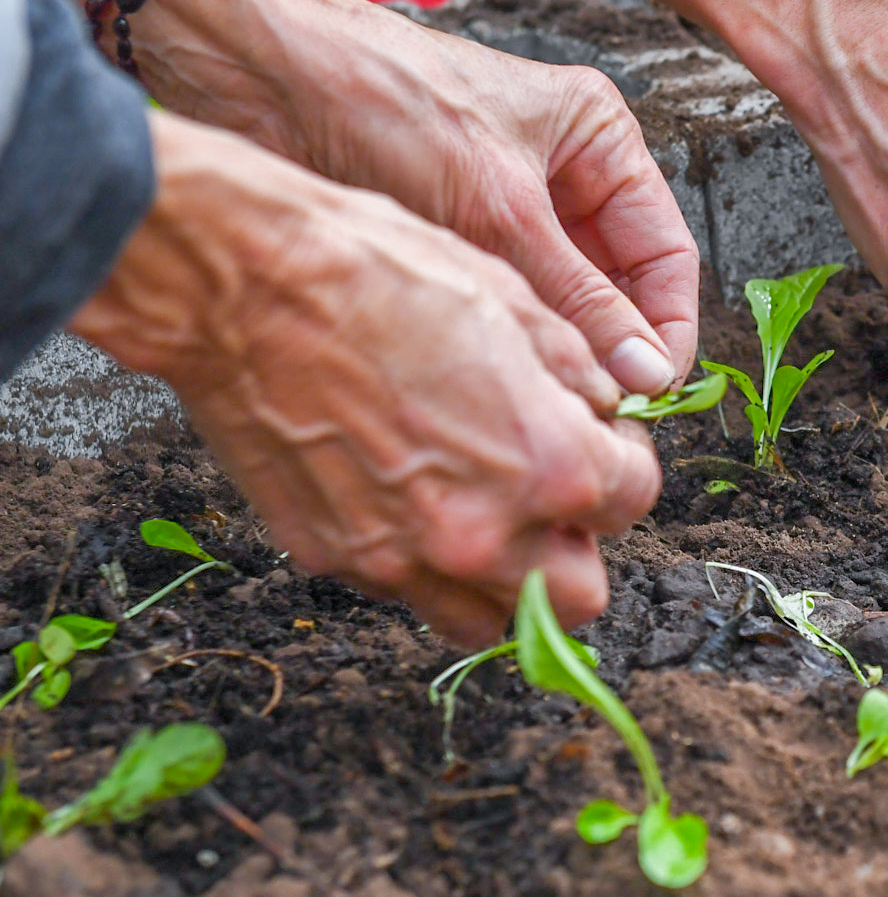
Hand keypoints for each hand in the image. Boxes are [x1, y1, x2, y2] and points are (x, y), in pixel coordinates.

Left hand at [70, 0, 699, 396]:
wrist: (260, 75)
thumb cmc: (385, 105)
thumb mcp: (502, 212)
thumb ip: (580, 302)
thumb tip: (646, 377)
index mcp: (598, 141)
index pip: (666, 254)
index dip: (666, 327)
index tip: (656, 393)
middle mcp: (564, 176)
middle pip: (619, 286)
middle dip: (613, 348)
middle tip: (606, 415)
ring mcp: (510, 210)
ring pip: (562, 304)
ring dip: (560, 350)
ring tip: (550, 401)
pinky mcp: (457, 240)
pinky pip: (507, 306)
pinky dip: (511, 341)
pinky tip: (502, 378)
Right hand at [74, 114, 660, 646]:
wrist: (243, 286)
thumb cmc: (378, 275)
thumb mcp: (514, 302)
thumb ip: (579, 375)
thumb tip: (607, 408)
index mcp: (552, 465)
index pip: (635, 502)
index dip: (627, 462)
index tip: (603, 439)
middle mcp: (487, 532)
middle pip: (579, 596)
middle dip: (580, 544)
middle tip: (557, 489)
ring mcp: (406, 559)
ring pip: (493, 621)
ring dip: (509, 580)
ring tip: (491, 512)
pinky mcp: (339, 562)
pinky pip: (411, 592)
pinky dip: (429, 565)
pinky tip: (416, 501)